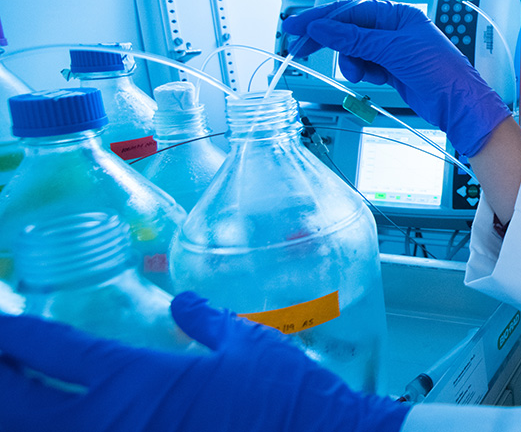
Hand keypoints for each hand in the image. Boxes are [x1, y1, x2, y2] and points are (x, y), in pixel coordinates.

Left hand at [0, 292, 408, 431]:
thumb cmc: (288, 399)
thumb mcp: (248, 345)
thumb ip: (206, 321)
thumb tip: (184, 304)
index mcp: (138, 380)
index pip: (52, 352)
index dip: (12, 336)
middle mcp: (112, 424)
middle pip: (19, 407)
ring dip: (24, 416)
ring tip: (19, 399)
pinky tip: (65, 426)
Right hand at [282, 0, 510, 156]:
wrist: (458, 104)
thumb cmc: (439, 71)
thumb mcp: (393, 50)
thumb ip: (354, 38)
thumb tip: (322, 27)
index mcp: (397, 14)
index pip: (350, 11)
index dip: (321, 19)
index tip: (297, 27)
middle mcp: (394, 29)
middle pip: (349, 29)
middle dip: (329, 41)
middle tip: (301, 49)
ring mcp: (393, 50)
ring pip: (355, 51)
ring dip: (351, 62)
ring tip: (360, 74)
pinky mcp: (392, 69)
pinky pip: (366, 66)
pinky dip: (364, 72)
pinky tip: (373, 79)